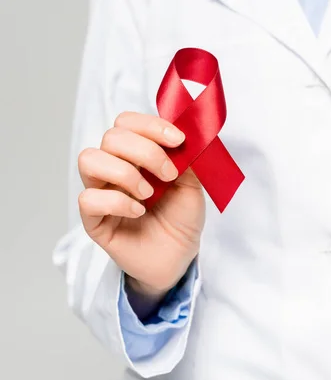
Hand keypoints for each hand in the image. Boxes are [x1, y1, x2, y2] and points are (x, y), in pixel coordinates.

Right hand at [77, 112, 204, 298]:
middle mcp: (115, 167)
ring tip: (149, 193)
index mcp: (137, 154)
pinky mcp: (93, 219)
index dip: (151, 125)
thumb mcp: (192, 185)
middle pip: (112, 137)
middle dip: (145, 151)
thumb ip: (186, 159)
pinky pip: (88, 198)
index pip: (128, 122)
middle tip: (168, 175)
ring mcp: (102, 191)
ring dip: (125, 172)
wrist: (179, 256)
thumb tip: (186, 135)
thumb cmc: (181, 219)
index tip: (178, 141)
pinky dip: (117, 201)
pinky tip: (139, 212)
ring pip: (89, 160)